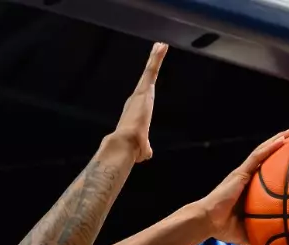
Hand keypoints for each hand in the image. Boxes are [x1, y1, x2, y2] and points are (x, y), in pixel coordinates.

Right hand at [107, 44, 165, 163]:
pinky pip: (152, 69)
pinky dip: (157, 57)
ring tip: (162, 45)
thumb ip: (144, 148)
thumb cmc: (131, 147)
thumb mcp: (142, 147)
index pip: (143, 95)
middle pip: (147, 78)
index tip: (149, 79)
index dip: (146, 86)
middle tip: (157, 51)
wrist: (125, 144)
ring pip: (150, 70)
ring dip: (155, 57)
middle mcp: (136, 98)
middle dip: (152, 64)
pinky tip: (162, 46)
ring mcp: (140, 92)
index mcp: (136, 110)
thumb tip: (146, 154)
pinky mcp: (144, 88)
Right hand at [199, 130, 288, 244]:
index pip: (266, 172)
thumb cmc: (223, 229)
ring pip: (264, 151)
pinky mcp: (240, 173)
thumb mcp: (247, 235)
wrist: (207, 221)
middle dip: (282, 146)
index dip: (279, 163)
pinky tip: (283, 140)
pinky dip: (270, 147)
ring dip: (279, 140)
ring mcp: (243, 173)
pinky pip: (258, 156)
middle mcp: (246, 177)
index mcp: (249, 188)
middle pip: (267, 157)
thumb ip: (261, 242)